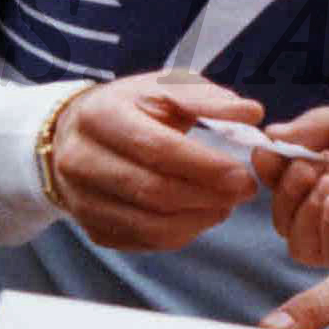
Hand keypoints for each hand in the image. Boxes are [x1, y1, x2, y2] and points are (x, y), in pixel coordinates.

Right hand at [43, 72, 265, 251]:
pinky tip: (199, 214)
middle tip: (244, 190)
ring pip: (149, 225)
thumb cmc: (132, 107)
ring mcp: (81, 200)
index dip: (204, 165)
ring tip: (227, 204)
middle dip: (208, 195)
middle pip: (153, 191)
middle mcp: (81, 160)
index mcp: (100, 116)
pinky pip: (143, 241)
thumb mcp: (166, 87)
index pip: (156, 148)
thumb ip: (208, 99)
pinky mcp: (91, 228)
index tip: (243, 173)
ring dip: (199, 219)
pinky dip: (180, 233)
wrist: (77, 134)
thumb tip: (251, 113)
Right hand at [257, 104, 328, 293]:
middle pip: (285, 211)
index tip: (267, 151)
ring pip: (298, 238)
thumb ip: (325, 127)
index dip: (273, 165)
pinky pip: (328, 252)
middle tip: (306, 169)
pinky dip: (325, 227)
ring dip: (302, 210)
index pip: (289, 176)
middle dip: (286, 188)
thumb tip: (273, 134)